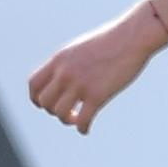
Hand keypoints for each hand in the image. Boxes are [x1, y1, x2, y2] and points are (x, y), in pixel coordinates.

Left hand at [28, 2, 167, 133]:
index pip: (34, 84)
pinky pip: (83, 119)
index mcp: (59, 60)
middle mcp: (65, 72)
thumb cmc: (113, 40)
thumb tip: (67, 76)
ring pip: (60, 112)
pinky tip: (86, 130)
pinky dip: (82, 128)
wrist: (133, 36)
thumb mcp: (82, 48)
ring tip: (77, 119)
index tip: (46, 105)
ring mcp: (81, 84)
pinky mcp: (98, 95)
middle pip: (45, 101)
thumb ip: (70, 62)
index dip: (36, 98)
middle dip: (52, 110)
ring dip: (66, 120)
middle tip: (67, 111)